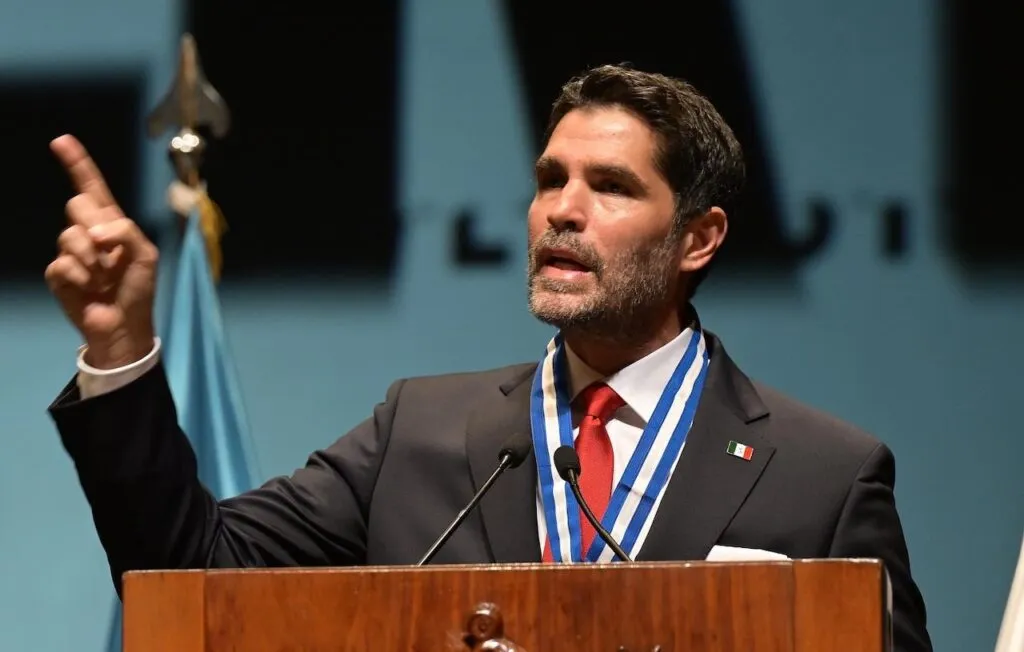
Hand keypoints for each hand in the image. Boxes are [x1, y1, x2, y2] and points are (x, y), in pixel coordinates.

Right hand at [45, 134, 158, 368]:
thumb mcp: (146, 255)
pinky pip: (62, 264)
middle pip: (77, 206)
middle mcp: (89, 233)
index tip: (62, 141)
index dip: (78, 164)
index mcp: (112, 224)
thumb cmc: (138, 290)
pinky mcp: (59, 275)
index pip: (92, 188)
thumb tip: (95, 232)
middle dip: (95, 227)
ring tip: (105, 280)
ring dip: (93, 261)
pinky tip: (89, 290)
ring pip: (70, 237)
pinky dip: (80, 278)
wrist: (125, 326)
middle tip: (111, 256)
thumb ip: (126, 232)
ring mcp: (72, 253)